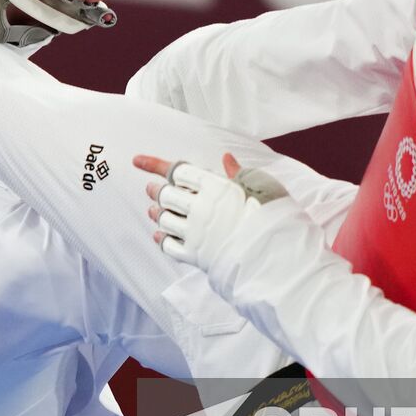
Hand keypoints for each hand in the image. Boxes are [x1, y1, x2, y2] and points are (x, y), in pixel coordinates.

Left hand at [136, 153, 288, 268]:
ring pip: (164, 219)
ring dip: (155, 213)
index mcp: (216, 187)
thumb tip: (226, 158)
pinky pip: (169, 246)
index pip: (178, 171)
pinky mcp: (197, 256)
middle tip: (150, 189)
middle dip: (155, 190)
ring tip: (152, 210)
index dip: (155, 164)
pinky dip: (161, 239)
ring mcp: (197, 233)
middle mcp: (201, 208)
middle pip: (166, 194)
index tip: (137, 161)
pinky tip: (159, 235)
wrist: (278, 255)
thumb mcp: (263, 185)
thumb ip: (240, 173)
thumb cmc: (275, 216)